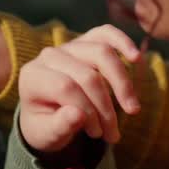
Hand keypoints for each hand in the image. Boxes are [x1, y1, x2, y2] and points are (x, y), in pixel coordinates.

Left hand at [20, 25, 140, 151]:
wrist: (46, 114)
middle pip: (88, 74)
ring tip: (132, 109)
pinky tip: (136, 57)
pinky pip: (104, 33)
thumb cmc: (46, 125)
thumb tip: (78, 115)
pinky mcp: (84, 41)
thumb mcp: (46, 134)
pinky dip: (122, 42)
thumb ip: (59, 126)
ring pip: (101, 54)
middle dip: (105, 108)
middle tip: (112, 134)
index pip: (66, 88)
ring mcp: (67, 46)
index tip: (97, 134)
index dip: (88, 111)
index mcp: (32, 76)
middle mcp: (48, 56)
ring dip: (122, 84)